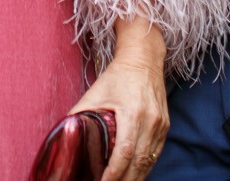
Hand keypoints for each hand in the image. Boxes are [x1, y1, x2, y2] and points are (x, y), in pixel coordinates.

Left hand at [70, 17, 167, 180]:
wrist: (144, 59)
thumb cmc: (118, 76)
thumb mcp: (95, 92)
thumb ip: (80, 113)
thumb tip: (64, 132)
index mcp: (133, 113)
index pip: (125, 152)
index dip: (114, 173)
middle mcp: (150, 122)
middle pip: (139, 163)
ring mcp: (160, 126)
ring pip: (149, 162)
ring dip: (135, 178)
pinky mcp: (165, 127)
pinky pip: (155, 154)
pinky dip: (144, 167)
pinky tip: (133, 175)